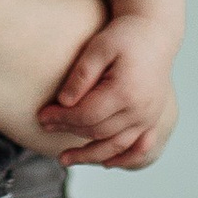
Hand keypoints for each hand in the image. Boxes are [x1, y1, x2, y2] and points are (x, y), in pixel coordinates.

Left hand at [38, 15, 178, 170]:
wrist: (156, 34)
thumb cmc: (125, 36)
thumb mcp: (99, 47)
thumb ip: (81, 75)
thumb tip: (64, 102)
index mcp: (126, 91)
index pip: (86, 114)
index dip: (61, 118)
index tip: (42, 116)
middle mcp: (141, 110)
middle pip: (98, 131)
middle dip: (68, 131)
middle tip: (45, 127)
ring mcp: (150, 118)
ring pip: (116, 146)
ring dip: (89, 156)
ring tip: (65, 159)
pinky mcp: (153, 120)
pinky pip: (140, 148)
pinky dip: (123, 160)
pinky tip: (105, 163)